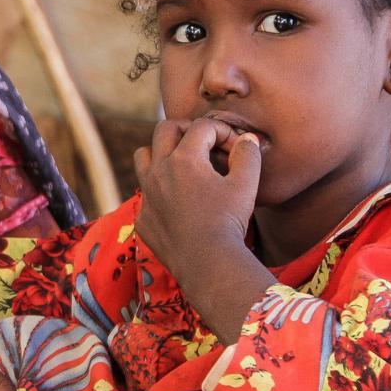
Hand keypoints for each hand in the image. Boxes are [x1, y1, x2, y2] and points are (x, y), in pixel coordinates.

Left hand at [133, 118, 261, 276]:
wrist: (208, 263)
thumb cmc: (229, 222)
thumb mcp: (246, 184)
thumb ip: (247, 154)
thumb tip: (247, 139)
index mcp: (184, 159)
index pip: (202, 127)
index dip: (223, 131)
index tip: (235, 147)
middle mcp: (159, 171)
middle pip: (165, 129)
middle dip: (187, 130)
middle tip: (204, 142)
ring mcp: (147, 194)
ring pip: (143, 156)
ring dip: (161, 152)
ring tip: (181, 163)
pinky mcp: (143, 217)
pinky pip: (145, 193)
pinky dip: (159, 190)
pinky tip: (178, 201)